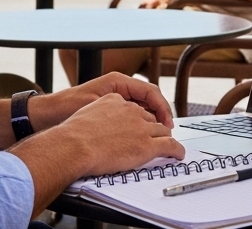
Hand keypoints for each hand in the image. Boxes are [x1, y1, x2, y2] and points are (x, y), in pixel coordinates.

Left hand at [36, 71, 174, 128]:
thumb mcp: (98, 106)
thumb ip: (123, 110)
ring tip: (156, 137)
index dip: (162, 107)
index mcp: (117, 81)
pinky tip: (138, 139)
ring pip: (140, 109)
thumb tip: (147, 119)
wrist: (43, 116)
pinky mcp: (106, 111)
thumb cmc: (65, 109)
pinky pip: (129, 117)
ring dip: (149, 121)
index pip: (150, 91)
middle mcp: (116, 88)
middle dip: (159, 115)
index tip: (168, 124)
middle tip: (167, 133)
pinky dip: (137, 126)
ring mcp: (112, 100)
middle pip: (148, 100)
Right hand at [42, 93, 184, 177]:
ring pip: (161, 129)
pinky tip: (178, 153)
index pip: (135, 106)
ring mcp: (140, 126)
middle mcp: (131, 110)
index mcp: (115, 98)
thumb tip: (98, 127)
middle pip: (150, 117)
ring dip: (166, 136)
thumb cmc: (73, 134)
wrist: (73, 145)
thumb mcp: (86, 113)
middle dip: (155, 126)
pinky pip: (169, 144)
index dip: (140, 117)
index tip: (141, 125)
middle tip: (157, 136)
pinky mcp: (146, 144)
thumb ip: (98, 115)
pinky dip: (175, 149)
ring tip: (169, 144)